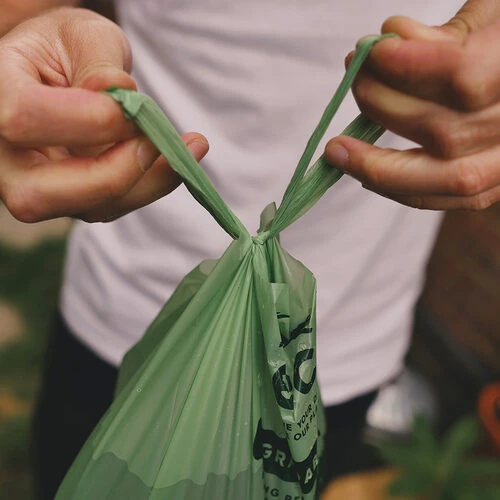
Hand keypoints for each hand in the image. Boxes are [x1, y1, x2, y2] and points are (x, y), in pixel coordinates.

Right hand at [0, 8, 207, 222]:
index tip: (135, 107)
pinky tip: (178, 157)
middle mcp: (5, 153)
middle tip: (158, 145)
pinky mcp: (72, 197)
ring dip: (145, 183)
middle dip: (111, 176)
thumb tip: (117, 93)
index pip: (27, 119)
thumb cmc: (69, 49)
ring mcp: (36, 182)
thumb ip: (98, 61)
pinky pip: (111, 206)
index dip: (90, 120)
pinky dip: (151, 185)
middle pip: (37, 195)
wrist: (66, 73)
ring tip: (188, 146)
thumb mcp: (83, 35)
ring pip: (85, 209)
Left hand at [325, 0, 499, 209]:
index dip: (412, 68)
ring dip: (377, 163)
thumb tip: (390, 39)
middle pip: (446, 132)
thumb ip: (446, 34)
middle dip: (384, 106)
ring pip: (445, 177)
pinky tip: (362, 170)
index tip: (374, 53)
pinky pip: (442, 199)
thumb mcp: (489, 18)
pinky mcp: (490, 186)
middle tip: (355, 78)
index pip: (466, 78)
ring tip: (337, 148)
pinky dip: (395, 187)